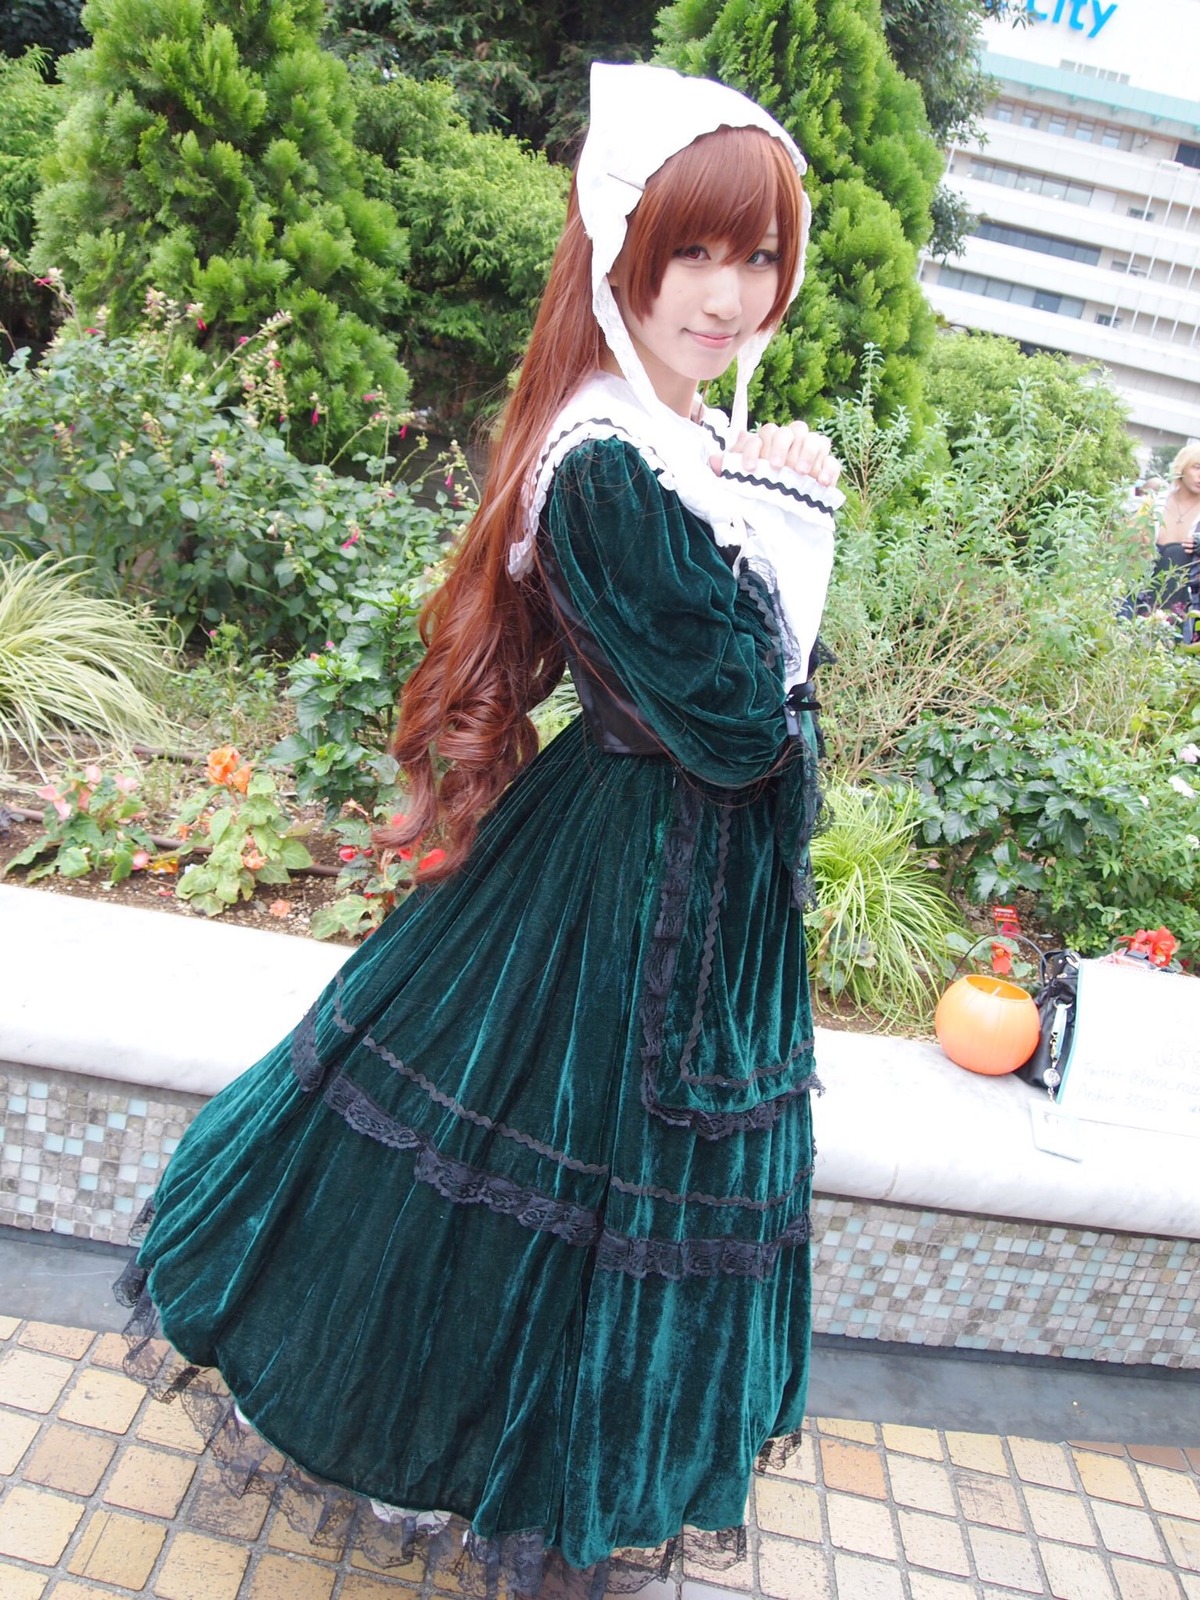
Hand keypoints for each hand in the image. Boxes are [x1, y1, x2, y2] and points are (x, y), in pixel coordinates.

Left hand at [722, 422, 841, 487]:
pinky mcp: (826, 469)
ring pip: (814, 439)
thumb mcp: (738, 483)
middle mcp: (791, 444)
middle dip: (782, 446)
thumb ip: (727, 469)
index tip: (749, 469)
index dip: (754, 449)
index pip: (764, 434)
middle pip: (791, 431)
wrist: (782, 516)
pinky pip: (832, 461)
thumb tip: (713, 459)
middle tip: (776, 467)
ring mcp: (811, 455)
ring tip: (799, 473)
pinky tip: (821, 482)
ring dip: (808, 453)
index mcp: (770, 443)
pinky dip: (828, 469)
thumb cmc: (758, 492)